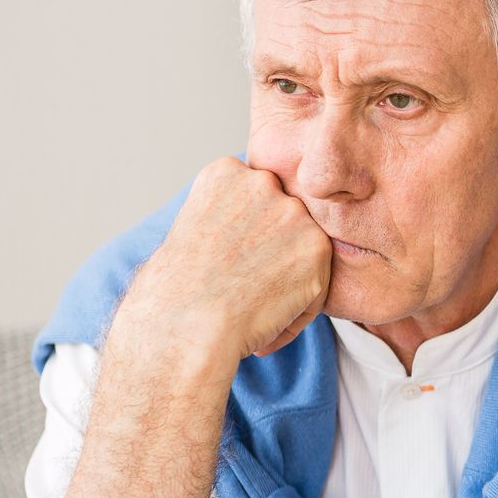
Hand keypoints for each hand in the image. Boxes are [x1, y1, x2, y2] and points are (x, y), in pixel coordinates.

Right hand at [115, 156, 331, 368]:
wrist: (187, 325)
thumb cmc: (178, 290)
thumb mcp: (194, 227)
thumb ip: (233, 213)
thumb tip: (256, 225)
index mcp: (225, 172)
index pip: (258, 196)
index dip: (247, 234)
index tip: (228, 258)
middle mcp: (263, 182)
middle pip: (285, 217)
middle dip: (273, 249)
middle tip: (244, 281)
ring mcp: (293, 213)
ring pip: (304, 249)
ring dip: (289, 277)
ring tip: (253, 300)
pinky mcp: (318, 247)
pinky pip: (319, 280)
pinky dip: (300, 305)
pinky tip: (268, 314)